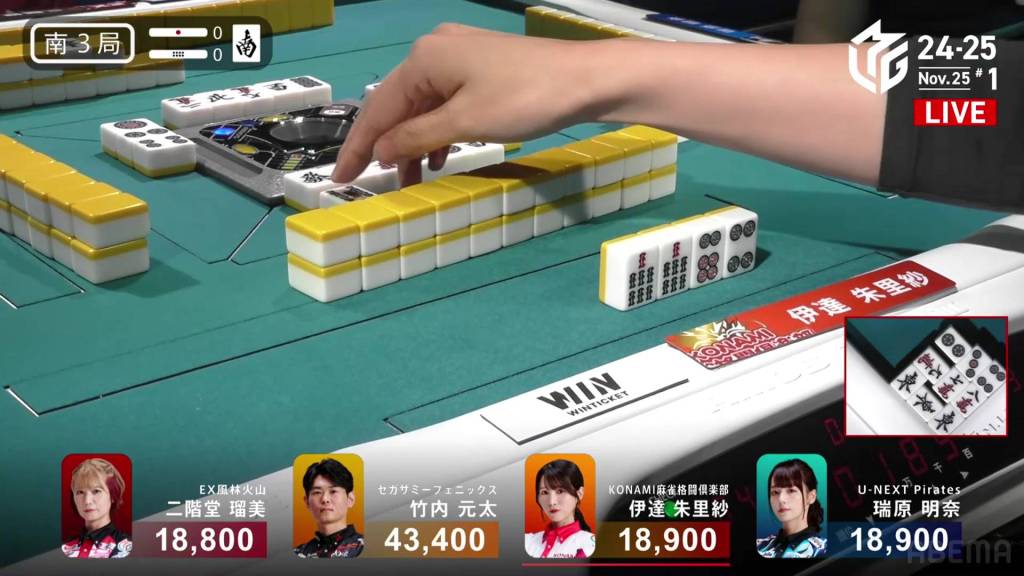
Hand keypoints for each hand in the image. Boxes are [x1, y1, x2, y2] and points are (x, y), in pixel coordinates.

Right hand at [332, 23, 604, 185]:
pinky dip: (438, 133)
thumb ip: (416, 137)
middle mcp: (435, 51)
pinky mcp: (481, 70)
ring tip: (410, 181)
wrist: (587, 80)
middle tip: (370, 185)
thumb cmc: (524, 99)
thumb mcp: (464, 123)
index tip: (340, 179)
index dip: (359, 148)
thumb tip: (381, 150)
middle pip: (398, 106)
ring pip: (423, 108)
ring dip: (414, 144)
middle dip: (386, 147)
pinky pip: (446, 104)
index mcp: (424, 59)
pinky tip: (437, 159)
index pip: (378, 109)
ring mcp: (460, 58)